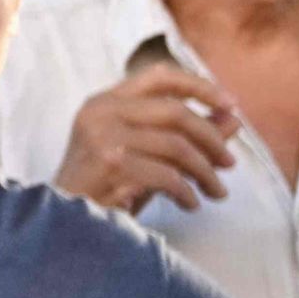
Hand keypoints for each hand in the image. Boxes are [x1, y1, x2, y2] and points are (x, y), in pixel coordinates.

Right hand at [55, 60, 240, 211]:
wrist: (66, 221)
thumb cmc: (106, 186)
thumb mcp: (148, 154)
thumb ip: (186, 134)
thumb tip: (232, 117)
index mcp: (106, 101)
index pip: (159, 76)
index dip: (200, 86)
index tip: (231, 105)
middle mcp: (101, 112)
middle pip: (175, 112)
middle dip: (212, 139)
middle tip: (229, 164)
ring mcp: (103, 137)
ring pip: (176, 145)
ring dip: (205, 172)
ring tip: (216, 192)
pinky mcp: (110, 165)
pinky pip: (166, 174)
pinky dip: (187, 192)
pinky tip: (190, 204)